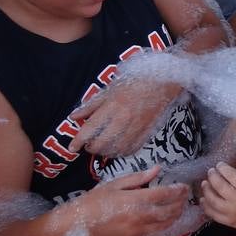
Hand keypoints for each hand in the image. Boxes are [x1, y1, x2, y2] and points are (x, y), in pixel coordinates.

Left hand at [66, 75, 184, 155]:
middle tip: (89, 146)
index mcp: (112, 106)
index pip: (90, 128)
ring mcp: (136, 126)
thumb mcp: (110, 90)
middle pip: (101, 143)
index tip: (73, 147)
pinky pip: (132, 149)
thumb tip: (74, 116)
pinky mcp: (147, 131)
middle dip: (91, 148)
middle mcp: (123, 118)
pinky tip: (118, 150)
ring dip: (106, 152)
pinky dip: (122, 153)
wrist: (162, 82)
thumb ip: (91, 105)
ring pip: (116, 149)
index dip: (78, 141)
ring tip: (102, 148)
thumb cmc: (134, 83)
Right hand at [77, 165, 189, 235]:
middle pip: (169, 211)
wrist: (71, 229)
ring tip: (178, 208)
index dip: (178, 190)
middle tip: (185, 197)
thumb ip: (137, 179)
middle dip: (180, 203)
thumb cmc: (90, 203)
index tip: (184, 186)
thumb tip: (156, 169)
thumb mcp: (112, 185)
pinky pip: (152, 235)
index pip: (165, 195)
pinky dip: (161, 228)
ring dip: (174, 216)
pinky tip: (163, 221)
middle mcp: (139, 218)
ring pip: (164, 225)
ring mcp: (136, 233)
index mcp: (135, 201)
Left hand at [199, 163, 235, 232]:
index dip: (222, 167)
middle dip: (212, 176)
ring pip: (212, 199)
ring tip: (204, 183)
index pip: (228, 173)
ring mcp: (232, 212)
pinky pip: (213, 213)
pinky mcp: (230, 222)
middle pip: (218, 185)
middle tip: (211, 172)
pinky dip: (205, 206)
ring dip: (206, 190)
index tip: (220, 165)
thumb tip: (232, 168)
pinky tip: (203, 200)